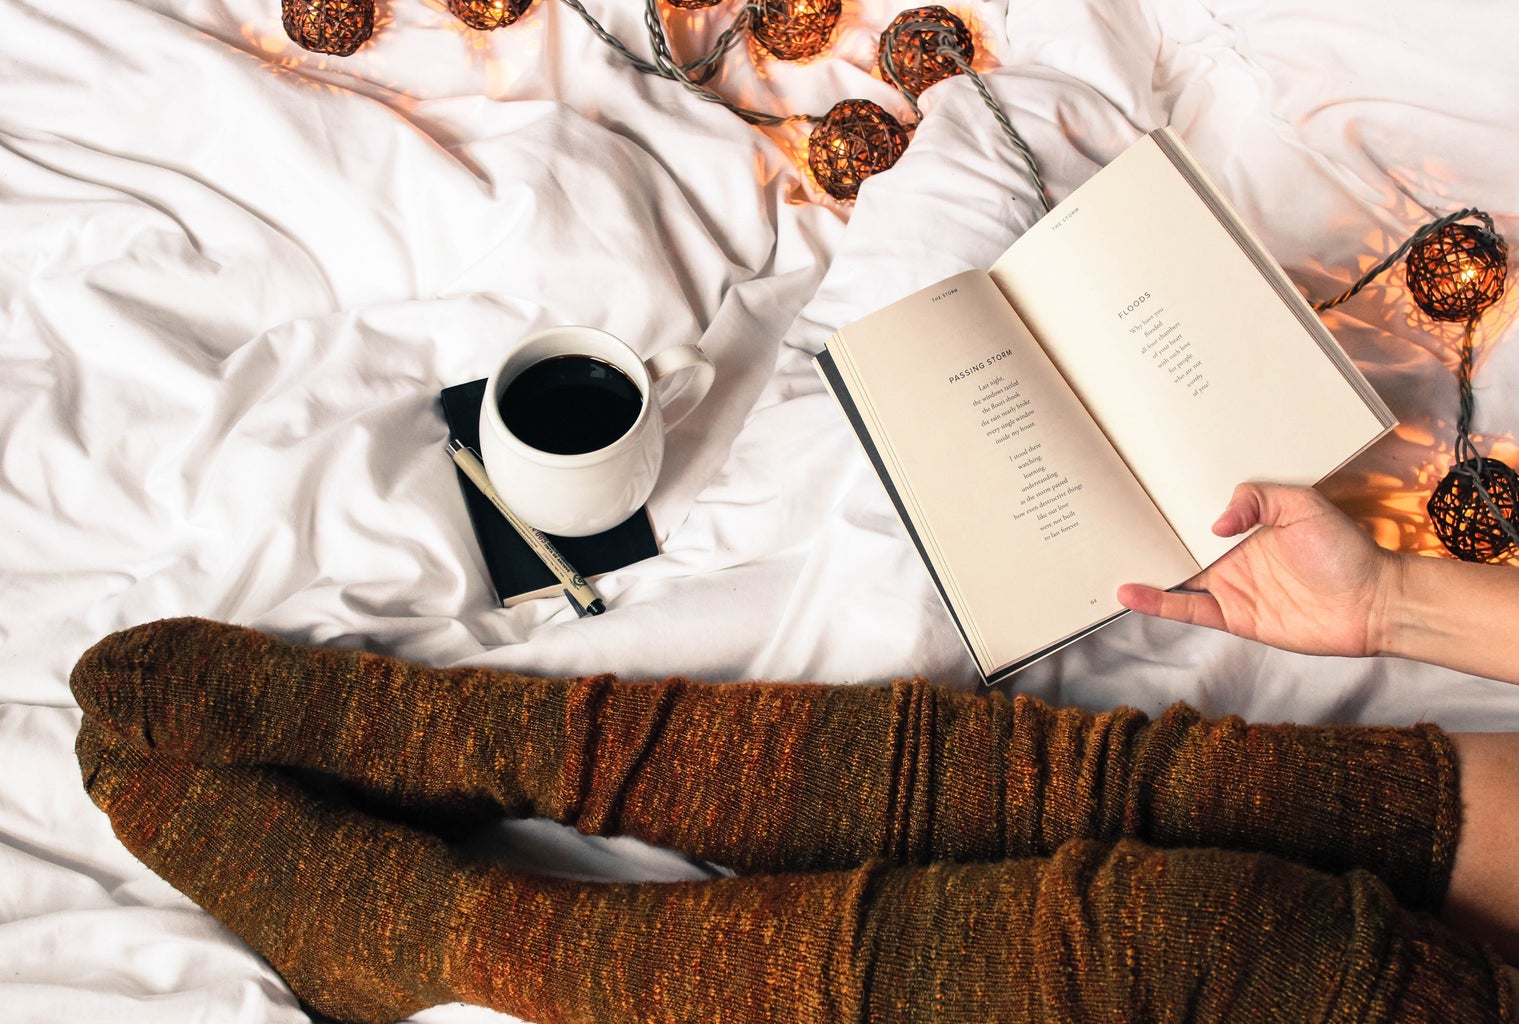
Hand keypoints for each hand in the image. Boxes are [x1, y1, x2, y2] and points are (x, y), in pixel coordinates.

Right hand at [1117, 482, 1397, 657]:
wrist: (1374, 603)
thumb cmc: (1346, 550)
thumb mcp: (1304, 505)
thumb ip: (1259, 499)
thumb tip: (1215, 524)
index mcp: (1247, 527)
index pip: (1197, 515)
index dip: (1168, 507)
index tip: (1137, 493)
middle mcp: (1232, 556)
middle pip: (1179, 545)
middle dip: (1146, 536)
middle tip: (1107, 523)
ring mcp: (1230, 587)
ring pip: (1176, 577)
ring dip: (1144, 569)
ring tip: (1105, 557)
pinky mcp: (1234, 617)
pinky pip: (1188, 609)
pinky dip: (1158, 603)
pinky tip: (1131, 594)